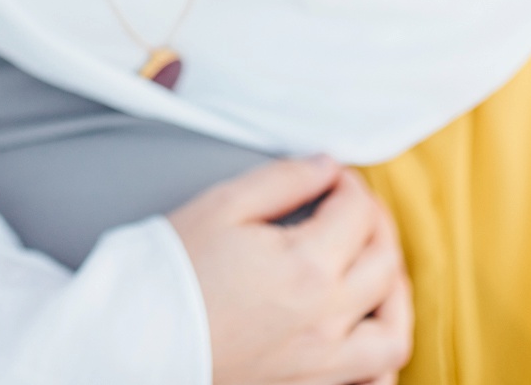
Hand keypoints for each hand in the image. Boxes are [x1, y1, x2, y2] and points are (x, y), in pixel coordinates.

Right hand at [169, 157, 412, 384]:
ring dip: (396, 294)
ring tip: (376, 270)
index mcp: (307, 267)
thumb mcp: (221, 207)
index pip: (358, 212)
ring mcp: (322, 363)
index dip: (349, 184)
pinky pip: (372, 381)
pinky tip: (364, 334)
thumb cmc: (170, 274)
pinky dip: (381, 360)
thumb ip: (282, 179)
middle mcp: (326, 319)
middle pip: (385, 263)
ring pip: (394, 332)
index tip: (332, 178)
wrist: (134, 339)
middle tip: (353, 209)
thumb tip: (326, 166)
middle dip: (376, 224)